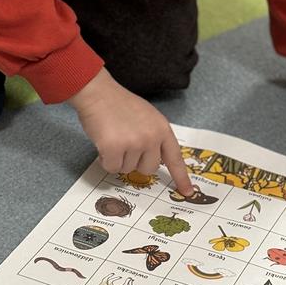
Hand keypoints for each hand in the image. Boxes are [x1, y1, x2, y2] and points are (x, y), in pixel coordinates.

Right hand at [69, 69, 192, 194]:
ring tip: (113, 137)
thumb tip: (154, 161)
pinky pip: (112, 168)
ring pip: (127, 169)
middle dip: (135, 162)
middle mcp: (151, 137)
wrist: (98, 92)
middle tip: (125, 145)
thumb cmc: (119, 105)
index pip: (175, 158)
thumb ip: (154, 137)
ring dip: (118, 159)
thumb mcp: (147, 117)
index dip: (181, 177)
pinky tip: (103, 143)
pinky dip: (105, 160)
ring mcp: (134, 143)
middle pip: (148, 169)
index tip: (187, 192)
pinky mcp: (115, 148)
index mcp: (162, 129)